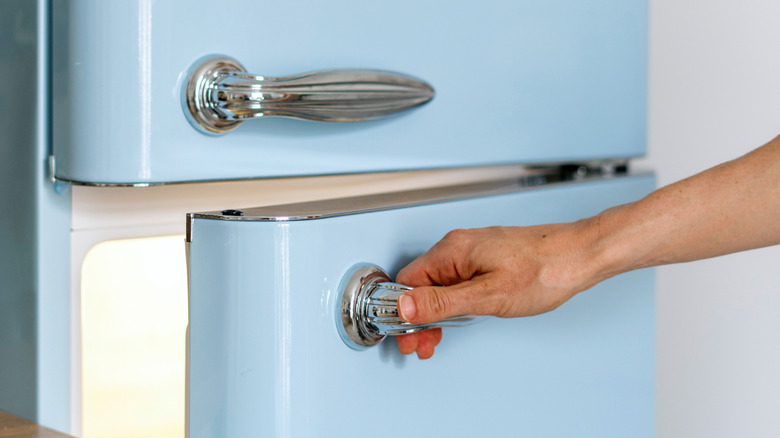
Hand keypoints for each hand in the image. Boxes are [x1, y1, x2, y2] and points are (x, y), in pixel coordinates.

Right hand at [395, 223, 605, 358]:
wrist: (580, 256)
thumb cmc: (544, 271)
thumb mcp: (488, 296)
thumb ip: (444, 303)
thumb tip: (406, 306)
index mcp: (453, 251)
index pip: (409, 281)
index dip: (403, 313)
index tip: (406, 336)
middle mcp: (459, 247)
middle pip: (421, 284)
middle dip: (418, 318)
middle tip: (420, 345)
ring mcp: (473, 251)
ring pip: (439, 285)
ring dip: (434, 313)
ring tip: (435, 338)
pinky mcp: (486, 258)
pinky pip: (456, 282)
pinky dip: (451, 303)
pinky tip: (456, 319)